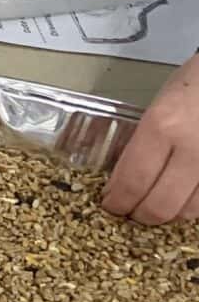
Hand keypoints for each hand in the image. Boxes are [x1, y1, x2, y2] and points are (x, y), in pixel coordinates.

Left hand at [105, 55, 198, 222]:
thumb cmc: (194, 86)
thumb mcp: (156, 109)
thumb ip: (142, 146)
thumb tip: (123, 182)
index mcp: (163, 126)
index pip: (132, 181)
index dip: (117, 201)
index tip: (110, 205)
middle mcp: (192, 148)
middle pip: (160, 205)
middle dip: (140, 215)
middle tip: (131, 213)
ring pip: (190, 211)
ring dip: (170, 216)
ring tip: (157, 207)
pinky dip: (194, 207)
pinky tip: (183, 200)